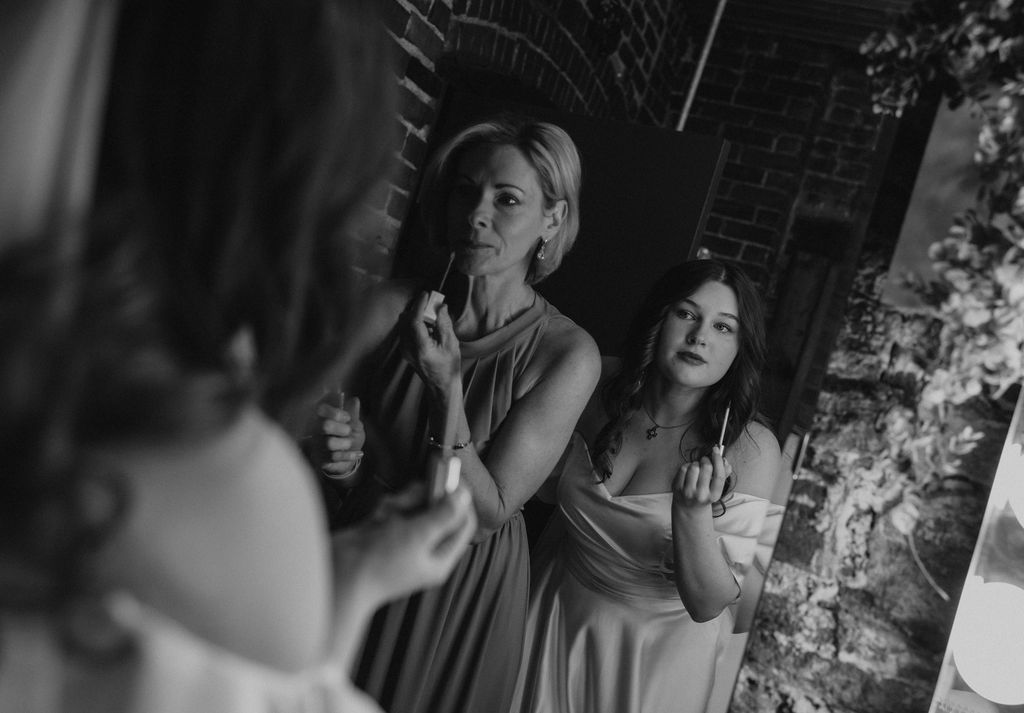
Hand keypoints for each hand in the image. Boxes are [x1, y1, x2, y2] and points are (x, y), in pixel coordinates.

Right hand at [315, 394, 364, 477]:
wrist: (348, 460)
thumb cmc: (349, 438)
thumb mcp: (354, 424)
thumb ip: (353, 414)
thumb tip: (355, 400)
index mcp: (323, 417)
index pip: (321, 409)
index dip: (336, 413)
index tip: (347, 417)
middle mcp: (316, 430)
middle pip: (325, 425)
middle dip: (342, 429)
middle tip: (348, 431)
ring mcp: (317, 445)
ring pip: (329, 443)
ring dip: (344, 443)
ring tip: (349, 444)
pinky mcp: (320, 459)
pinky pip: (334, 457)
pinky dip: (349, 455)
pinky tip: (357, 453)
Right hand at [331, 483, 476, 603]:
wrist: (338, 575)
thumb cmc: (380, 564)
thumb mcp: (418, 536)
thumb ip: (443, 514)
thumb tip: (464, 495)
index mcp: (439, 558)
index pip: (463, 523)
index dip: (460, 499)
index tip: (451, 478)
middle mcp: (425, 549)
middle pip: (439, 511)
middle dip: (424, 499)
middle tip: (412, 496)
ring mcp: (404, 540)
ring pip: (415, 506)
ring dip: (402, 503)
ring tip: (388, 514)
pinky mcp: (385, 532)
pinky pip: (395, 510)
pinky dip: (386, 509)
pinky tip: (376, 519)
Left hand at [399, 292, 460, 391]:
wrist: (441, 384)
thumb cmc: (449, 365)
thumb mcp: (451, 343)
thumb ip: (444, 323)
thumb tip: (440, 306)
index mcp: (421, 347)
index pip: (414, 320)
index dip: (418, 305)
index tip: (425, 294)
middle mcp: (408, 348)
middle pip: (405, 320)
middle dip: (416, 308)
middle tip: (430, 302)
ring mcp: (404, 350)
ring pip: (403, 324)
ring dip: (414, 315)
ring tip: (430, 315)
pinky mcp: (405, 350)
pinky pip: (405, 331)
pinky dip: (413, 323)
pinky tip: (426, 326)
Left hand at [672, 445, 731, 509]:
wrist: (689, 507)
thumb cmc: (704, 494)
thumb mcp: (716, 487)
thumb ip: (724, 473)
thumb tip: (725, 461)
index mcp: (714, 495)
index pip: (719, 475)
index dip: (718, 460)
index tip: (716, 451)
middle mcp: (701, 495)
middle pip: (706, 467)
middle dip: (706, 460)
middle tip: (705, 462)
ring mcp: (688, 492)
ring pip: (694, 466)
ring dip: (696, 464)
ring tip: (697, 469)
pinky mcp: (677, 487)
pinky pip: (683, 468)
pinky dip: (687, 466)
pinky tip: (689, 472)